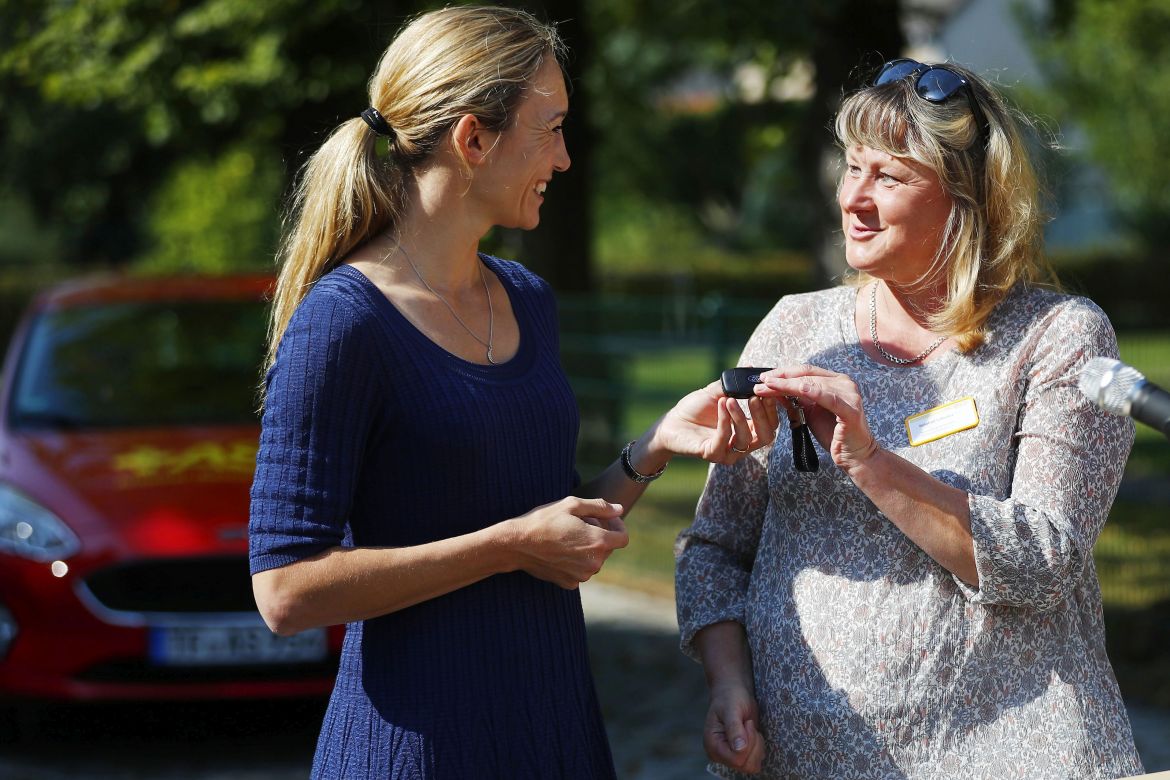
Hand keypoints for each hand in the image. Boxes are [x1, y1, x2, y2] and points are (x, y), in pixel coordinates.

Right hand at [505, 497, 628, 588]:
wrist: (516, 545)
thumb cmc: (544, 521)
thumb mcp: (571, 505)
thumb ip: (600, 507)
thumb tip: (619, 510)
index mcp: (598, 543)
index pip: (623, 538)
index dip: (617, 526)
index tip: (606, 519)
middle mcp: (594, 563)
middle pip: (608, 548)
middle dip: (599, 534)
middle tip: (578, 523)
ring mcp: (582, 575)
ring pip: (594, 560)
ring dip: (587, 548)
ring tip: (567, 536)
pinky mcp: (570, 583)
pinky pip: (581, 570)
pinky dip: (576, 561)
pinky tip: (560, 550)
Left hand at [652, 380, 778, 464]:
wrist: (671, 423)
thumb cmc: (695, 409)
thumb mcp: (716, 394)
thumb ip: (734, 385)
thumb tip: (749, 368)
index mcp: (748, 430)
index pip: (770, 424)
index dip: (772, 409)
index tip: (768, 391)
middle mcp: (742, 444)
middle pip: (766, 435)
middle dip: (763, 415)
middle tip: (756, 397)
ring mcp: (728, 452)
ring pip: (745, 439)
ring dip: (739, 416)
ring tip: (729, 399)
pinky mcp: (713, 454)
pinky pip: (724, 439)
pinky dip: (724, 420)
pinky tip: (721, 404)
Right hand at [704, 682, 764, 773]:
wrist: (733, 692)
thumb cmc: (730, 697)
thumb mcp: (731, 709)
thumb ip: (734, 728)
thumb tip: (739, 748)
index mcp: (712, 745)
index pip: (736, 759)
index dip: (747, 743)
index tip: (747, 723)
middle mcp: (720, 754)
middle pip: (745, 765)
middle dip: (753, 744)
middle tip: (748, 724)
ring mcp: (730, 756)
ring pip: (752, 766)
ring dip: (757, 745)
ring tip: (750, 728)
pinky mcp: (740, 755)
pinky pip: (756, 761)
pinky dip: (759, 748)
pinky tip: (752, 733)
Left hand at [754, 364, 878, 471]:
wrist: (854, 454)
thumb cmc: (832, 432)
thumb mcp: (809, 412)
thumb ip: (795, 398)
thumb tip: (772, 388)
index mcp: (835, 380)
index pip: (805, 371)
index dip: (783, 372)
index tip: (762, 377)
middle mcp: (844, 383)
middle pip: (806, 375)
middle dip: (780, 378)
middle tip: (759, 382)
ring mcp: (849, 394)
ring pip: (812, 384)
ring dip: (787, 385)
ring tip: (767, 387)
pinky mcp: (850, 409)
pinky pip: (827, 397)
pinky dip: (811, 391)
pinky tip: (797, 389)